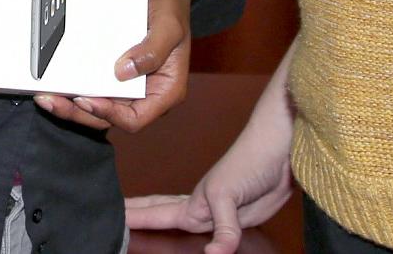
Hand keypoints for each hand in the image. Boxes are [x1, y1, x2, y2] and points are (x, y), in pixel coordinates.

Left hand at [39, 0, 197, 132]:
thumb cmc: (170, 8)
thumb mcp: (169, 26)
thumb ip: (152, 51)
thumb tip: (123, 72)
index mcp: (165, 91)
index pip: (135, 118)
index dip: (110, 115)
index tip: (86, 101)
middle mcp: (145, 93)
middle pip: (110, 117)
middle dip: (79, 113)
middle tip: (52, 101)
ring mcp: (127, 85)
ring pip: (98, 106)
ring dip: (71, 105)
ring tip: (46, 97)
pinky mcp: (113, 73)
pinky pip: (94, 87)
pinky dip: (75, 87)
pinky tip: (56, 82)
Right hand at [124, 92, 293, 251]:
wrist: (278, 153)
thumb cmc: (249, 160)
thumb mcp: (229, 195)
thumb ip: (223, 228)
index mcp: (193, 203)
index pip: (156, 214)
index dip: (135, 217)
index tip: (113, 217)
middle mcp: (201, 208)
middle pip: (162, 213)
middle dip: (139, 215)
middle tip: (117, 216)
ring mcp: (218, 213)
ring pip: (183, 221)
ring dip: (163, 221)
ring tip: (142, 221)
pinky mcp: (237, 219)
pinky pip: (216, 235)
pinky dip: (207, 239)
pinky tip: (201, 239)